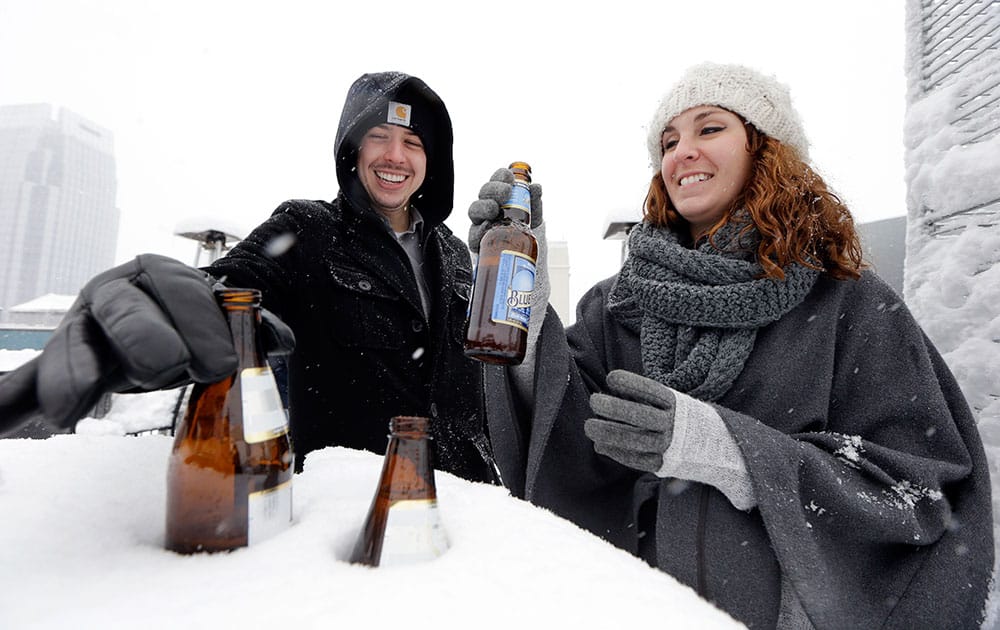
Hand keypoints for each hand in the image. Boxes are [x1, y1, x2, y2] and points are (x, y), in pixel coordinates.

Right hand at [0, 254, 290, 434]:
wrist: (136, 347)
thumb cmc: (181, 333)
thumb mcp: (216, 329)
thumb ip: (250, 332)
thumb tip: (282, 343)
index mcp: (160, 278)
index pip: (181, 290)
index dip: (203, 323)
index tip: (223, 363)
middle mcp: (115, 294)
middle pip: (126, 310)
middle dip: (147, 339)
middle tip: (172, 370)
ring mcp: (81, 326)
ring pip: (76, 342)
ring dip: (76, 372)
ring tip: (79, 405)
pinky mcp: (55, 362)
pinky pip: (33, 376)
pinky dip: (26, 397)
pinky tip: (48, 417)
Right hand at [467, 167, 542, 252]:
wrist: (523, 247)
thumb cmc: (524, 225)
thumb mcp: (533, 213)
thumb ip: (533, 200)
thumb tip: (536, 187)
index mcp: (501, 193)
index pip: (498, 179)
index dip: (502, 176)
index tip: (510, 177)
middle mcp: (488, 204)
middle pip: (485, 192)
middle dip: (494, 189)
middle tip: (506, 192)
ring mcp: (480, 221)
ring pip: (474, 210)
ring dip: (483, 207)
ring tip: (494, 209)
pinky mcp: (477, 240)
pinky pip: (473, 235)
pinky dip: (478, 231)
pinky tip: (486, 228)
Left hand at [584, 370, 677, 472]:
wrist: (717, 445)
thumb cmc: (683, 417)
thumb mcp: (674, 401)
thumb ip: (647, 397)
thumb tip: (612, 385)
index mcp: (676, 404)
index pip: (653, 391)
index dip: (631, 383)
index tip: (610, 377)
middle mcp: (674, 424)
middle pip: (641, 415)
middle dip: (615, 408)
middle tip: (593, 401)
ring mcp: (668, 445)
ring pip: (635, 440)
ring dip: (609, 433)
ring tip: (589, 426)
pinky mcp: (663, 465)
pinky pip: (636, 460)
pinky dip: (616, 453)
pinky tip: (600, 445)